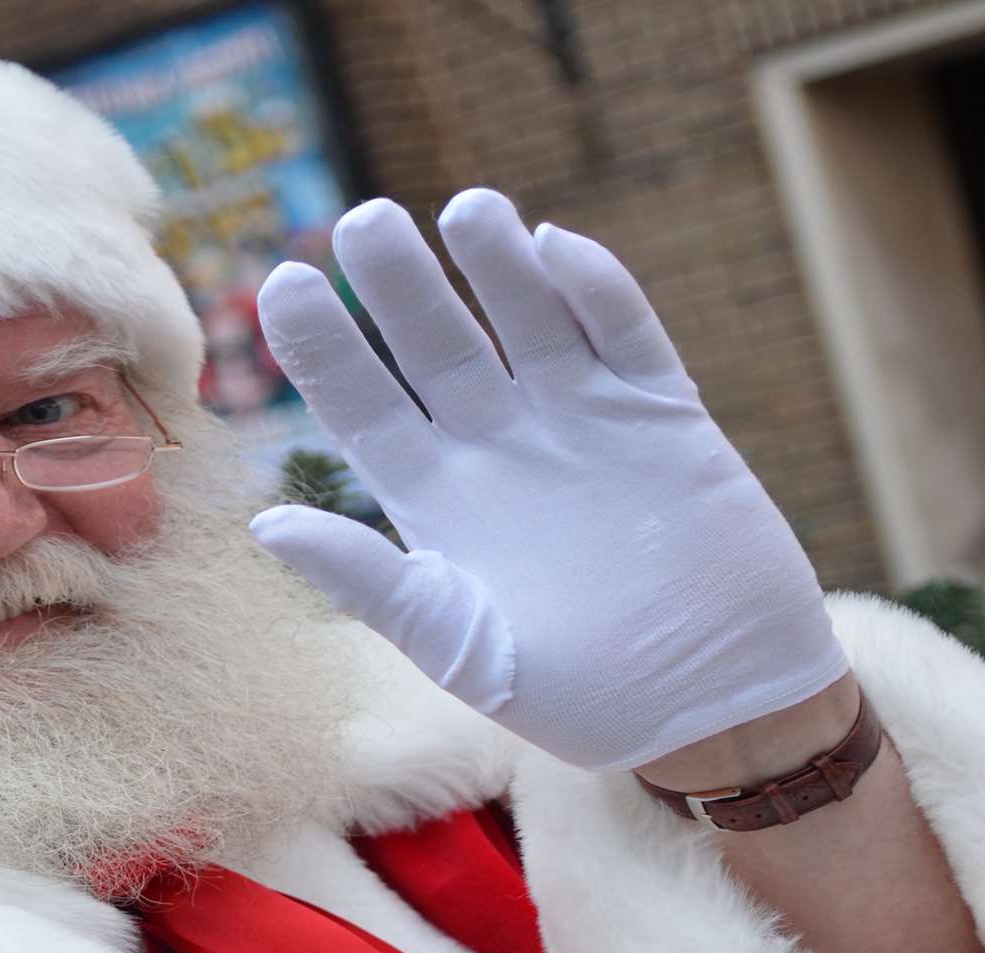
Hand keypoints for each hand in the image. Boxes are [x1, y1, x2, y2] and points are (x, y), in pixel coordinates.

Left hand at [251, 189, 848, 771]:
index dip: (323, 346)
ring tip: (464, 209)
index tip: (283, 283)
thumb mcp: (460, 646)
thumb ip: (370, 579)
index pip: (362, 404)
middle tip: (364, 223)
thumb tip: (265, 521)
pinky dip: (597, 291)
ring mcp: (580, 422)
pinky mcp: (662, 416)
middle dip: (400, 284)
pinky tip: (557, 249)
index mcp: (436, 498)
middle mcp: (498, 445)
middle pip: (435, 343)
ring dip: (496, 264)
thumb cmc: (582, 699)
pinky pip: (625, 335)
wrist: (719, 711)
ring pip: (527, 318)